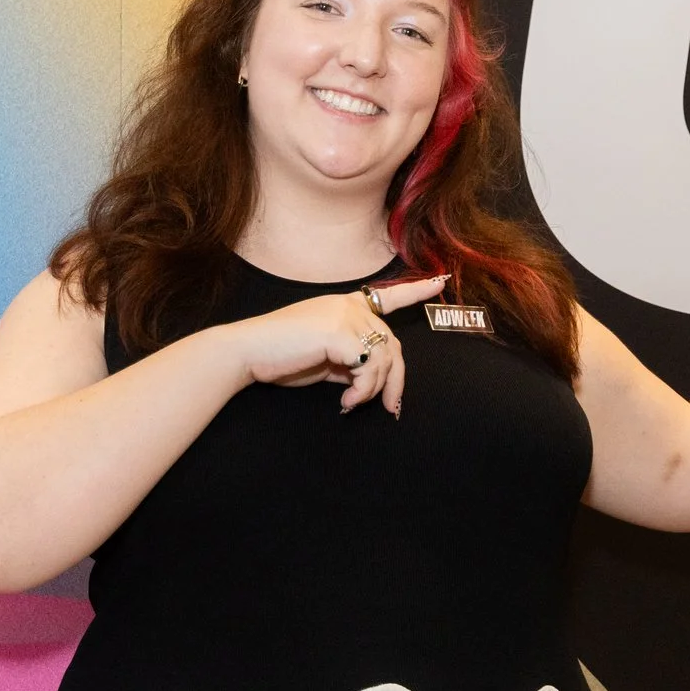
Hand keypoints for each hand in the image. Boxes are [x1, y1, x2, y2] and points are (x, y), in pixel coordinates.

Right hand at [223, 275, 447, 414]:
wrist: (248, 352)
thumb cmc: (280, 357)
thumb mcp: (324, 359)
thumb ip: (349, 362)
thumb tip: (369, 382)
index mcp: (345, 305)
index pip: (387, 296)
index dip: (416, 291)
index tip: (440, 281)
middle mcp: (349, 306)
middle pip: (393, 344)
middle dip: (396, 381)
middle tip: (391, 408)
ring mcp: (344, 316)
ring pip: (384, 358)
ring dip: (374, 389)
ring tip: (354, 403)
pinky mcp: (338, 332)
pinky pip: (369, 367)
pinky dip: (363, 390)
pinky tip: (347, 400)